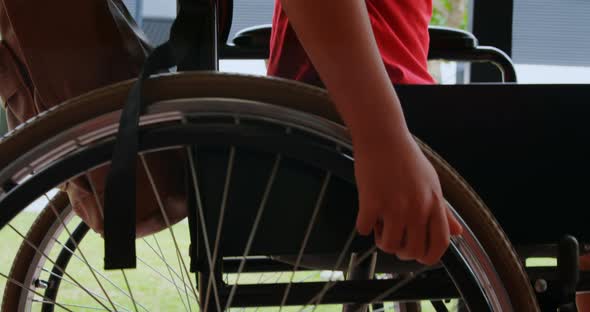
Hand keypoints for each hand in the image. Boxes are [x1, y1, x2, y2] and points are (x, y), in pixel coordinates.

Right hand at [354, 132, 462, 264]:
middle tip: (394, 239)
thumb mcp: (431, 182)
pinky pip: (364, 230)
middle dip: (401, 251)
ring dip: (381, 240)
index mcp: (433, 203)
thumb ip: (443, 211)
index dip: (428, 256)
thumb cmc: (406, 157)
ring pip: (388, 245)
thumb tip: (458, 232)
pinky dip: (364, 226)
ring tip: (380, 224)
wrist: (382, 136)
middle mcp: (416, 208)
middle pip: (412, 251)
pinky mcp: (371, 202)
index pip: (439, 244)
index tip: (418, 255)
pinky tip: (366, 213)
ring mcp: (393, 206)